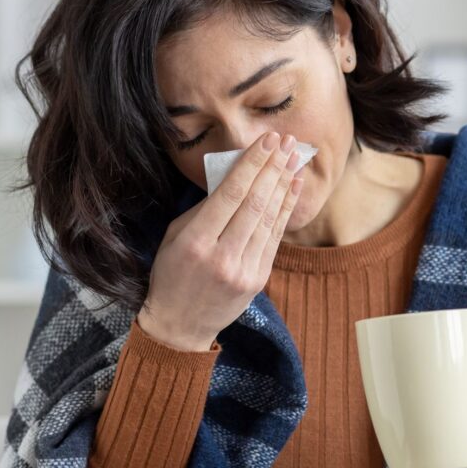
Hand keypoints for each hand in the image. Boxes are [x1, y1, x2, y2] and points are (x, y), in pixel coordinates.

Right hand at [140, 131, 303, 346]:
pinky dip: (285, 208)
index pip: (231, 194)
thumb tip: (234, 177)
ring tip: (295, 158)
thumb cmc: (171, 275)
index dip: (252, 164)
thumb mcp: (175, 237)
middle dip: (273, 167)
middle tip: (287, 141)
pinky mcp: (258, 279)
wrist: (180, 326)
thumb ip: (203, 209)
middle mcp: (222, 256)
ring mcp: (244, 270)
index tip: (266, 141)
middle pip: (255, 202)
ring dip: (284, 184)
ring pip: (269, 218)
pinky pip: (275, 237)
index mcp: (196, 242)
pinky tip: (292, 187)